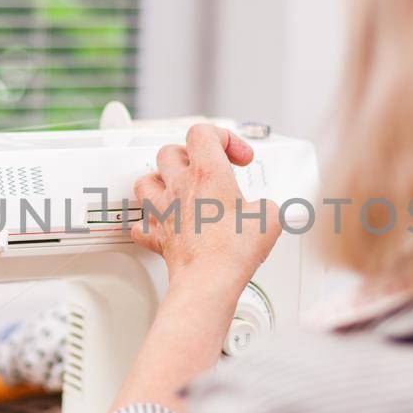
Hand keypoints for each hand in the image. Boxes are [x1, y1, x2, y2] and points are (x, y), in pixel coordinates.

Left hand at [131, 124, 281, 293]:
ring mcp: (165, 212)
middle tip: (207, 168)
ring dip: (160, 180)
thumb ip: (266, 206)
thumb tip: (265, 212)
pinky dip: (150, 224)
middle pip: (170, 152)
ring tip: (175, 186)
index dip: (223, 137)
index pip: (202, 133)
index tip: (237, 157)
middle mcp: (181, 188)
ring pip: (146, 182)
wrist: (209, 280)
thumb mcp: (269, 218)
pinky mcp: (159, 237)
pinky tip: (161, 225)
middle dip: (189, 155)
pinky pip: (143, 225)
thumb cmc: (232, 250)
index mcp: (208, 174)